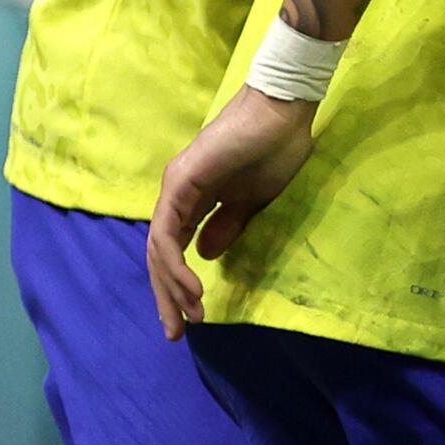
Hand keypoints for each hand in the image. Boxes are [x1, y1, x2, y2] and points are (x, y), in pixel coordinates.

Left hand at [145, 90, 317, 332]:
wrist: (284, 111)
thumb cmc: (276, 149)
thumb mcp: (253, 202)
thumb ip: (228, 227)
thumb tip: (205, 256)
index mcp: (193, 199)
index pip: (175, 250)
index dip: (178, 286)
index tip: (193, 319)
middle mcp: (175, 194)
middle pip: (159, 255)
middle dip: (166, 296)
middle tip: (176, 333)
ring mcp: (175, 187)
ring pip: (160, 248)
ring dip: (172, 286)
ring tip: (191, 315)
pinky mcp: (181, 182)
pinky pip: (169, 232)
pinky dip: (176, 263)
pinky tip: (192, 287)